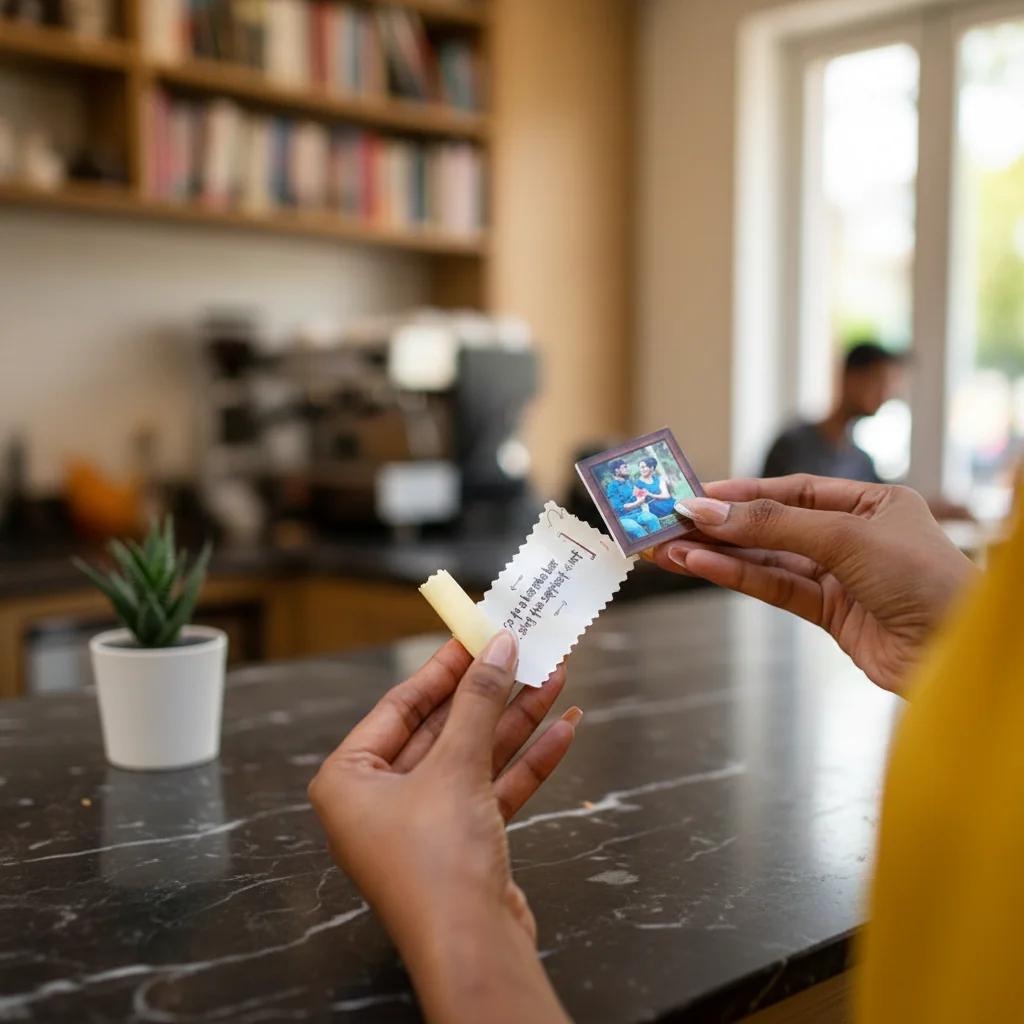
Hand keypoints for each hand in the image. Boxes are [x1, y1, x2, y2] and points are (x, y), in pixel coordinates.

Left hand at [309, 633, 576, 1023]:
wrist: (473, 951)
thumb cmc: (438, 859)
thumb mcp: (455, 767)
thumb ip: (478, 701)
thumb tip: (498, 646)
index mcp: (350, 779)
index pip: (401, 705)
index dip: (444, 667)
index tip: (477, 633)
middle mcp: (381, 800)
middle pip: (444, 729)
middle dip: (489, 693)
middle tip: (523, 651)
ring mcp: (424, 824)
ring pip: (475, 756)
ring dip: (517, 720)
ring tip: (555, 678)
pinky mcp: (464, 844)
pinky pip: (494, 788)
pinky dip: (528, 761)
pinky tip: (564, 730)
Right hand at [653, 475, 978, 694]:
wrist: (956, 653)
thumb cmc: (922, 578)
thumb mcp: (845, 537)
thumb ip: (773, 525)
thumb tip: (708, 512)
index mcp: (871, 503)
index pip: (793, 490)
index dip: (742, 493)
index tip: (694, 495)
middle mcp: (854, 537)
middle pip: (772, 527)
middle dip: (720, 527)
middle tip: (667, 524)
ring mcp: (840, 577)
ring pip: (767, 561)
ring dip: (718, 555)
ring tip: (669, 550)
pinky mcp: (830, 614)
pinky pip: (774, 588)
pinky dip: (736, 578)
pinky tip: (701, 567)